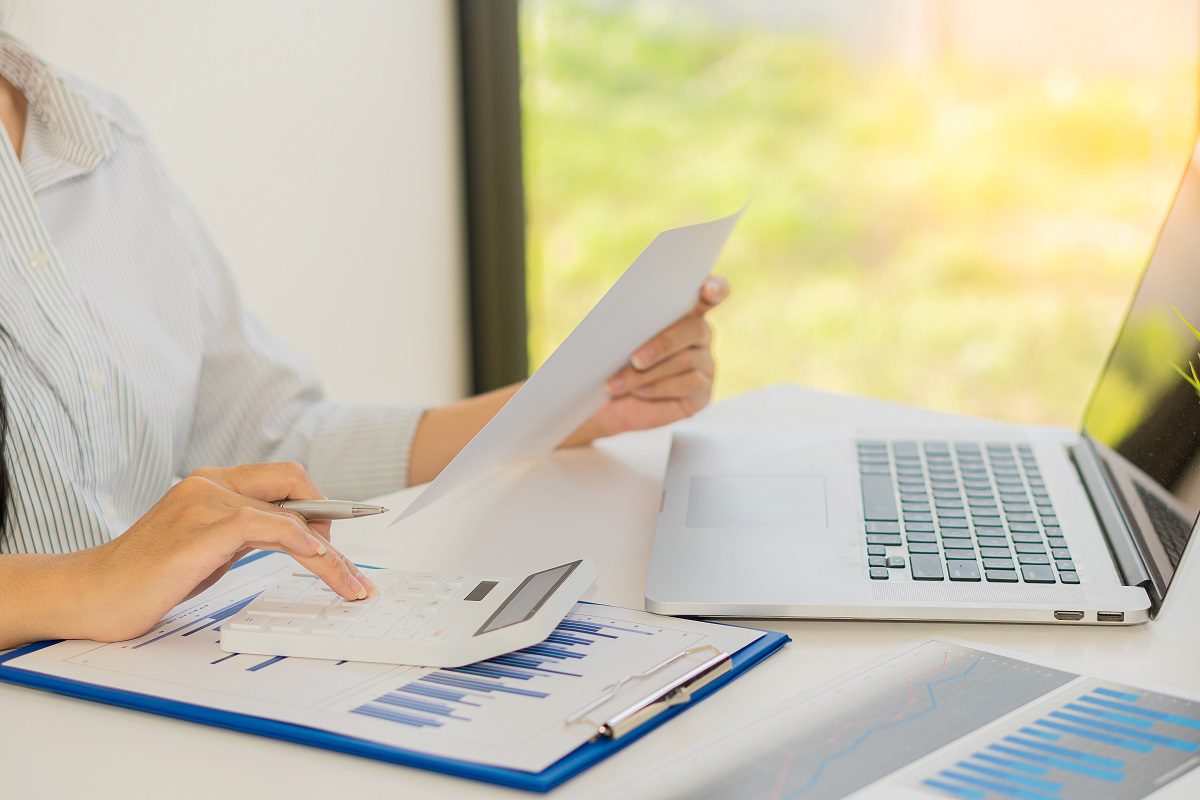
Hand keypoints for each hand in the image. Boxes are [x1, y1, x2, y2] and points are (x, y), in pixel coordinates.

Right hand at [75, 462, 375, 641]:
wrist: (88, 596)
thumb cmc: (146, 577)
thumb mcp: (210, 549)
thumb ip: (248, 534)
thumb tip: (299, 535)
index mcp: (215, 483)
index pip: (286, 479)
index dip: (324, 502)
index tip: (353, 531)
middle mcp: (212, 485)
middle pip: (296, 486)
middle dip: (337, 521)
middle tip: (353, 568)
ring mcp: (204, 504)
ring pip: (289, 514)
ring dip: (329, 552)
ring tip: (350, 583)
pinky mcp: (197, 532)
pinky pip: (262, 525)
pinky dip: (297, 538)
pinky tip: (319, 556)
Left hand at [565, 275, 729, 445]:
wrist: (605, 405)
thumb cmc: (610, 365)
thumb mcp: (614, 340)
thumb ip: (630, 324)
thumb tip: (630, 318)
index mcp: (682, 311)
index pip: (711, 293)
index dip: (715, 287)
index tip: (708, 287)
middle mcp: (699, 335)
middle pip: (694, 329)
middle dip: (662, 344)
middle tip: (634, 359)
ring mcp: (705, 363)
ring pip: (686, 360)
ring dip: (648, 373)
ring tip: (617, 383)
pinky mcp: (703, 392)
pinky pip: (689, 384)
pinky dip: (659, 387)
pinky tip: (638, 392)